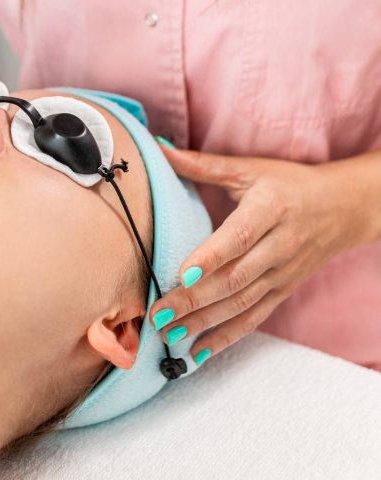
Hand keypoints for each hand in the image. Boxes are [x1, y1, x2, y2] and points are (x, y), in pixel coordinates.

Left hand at [148, 145, 365, 365]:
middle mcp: (279, 245)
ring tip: (169, 335)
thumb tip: (160, 148)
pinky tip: (198, 352)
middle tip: (158, 315)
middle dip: (195, 300)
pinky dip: (226, 337)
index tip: (183, 275)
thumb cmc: (288, 184)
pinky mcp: (283, 291)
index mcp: (270, 208)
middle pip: (235, 278)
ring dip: (204, 323)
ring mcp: (283, 273)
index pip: (239, 237)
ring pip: (241, 303)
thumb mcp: (250, 168)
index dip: (211, 257)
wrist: (342, 208)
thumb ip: (203, 164)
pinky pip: (254, 318)